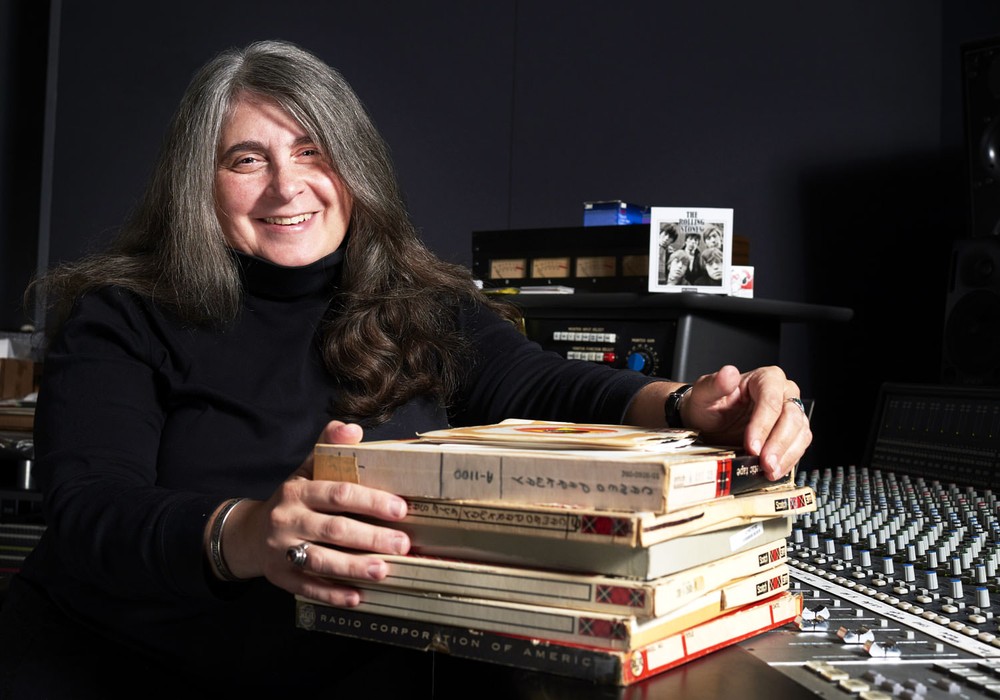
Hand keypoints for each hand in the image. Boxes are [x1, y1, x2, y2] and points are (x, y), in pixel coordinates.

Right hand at [206, 420, 409, 606]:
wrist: (249, 534)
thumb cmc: (291, 499)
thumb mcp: (305, 470)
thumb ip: (329, 448)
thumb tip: (352, 428)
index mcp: (297, 491)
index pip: (337, 494)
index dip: (370, 501)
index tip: (400, 509)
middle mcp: (287, 520)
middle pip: (334, 530)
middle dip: (371, 538)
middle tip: (403, 544)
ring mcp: (281, 550)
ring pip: (321, 561)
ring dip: (354, 568)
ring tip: (384, 571)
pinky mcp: (280, 577)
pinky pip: (307, 587)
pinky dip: (332, 594)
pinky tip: (357, 597)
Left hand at [682, 365, 810, 479]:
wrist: (708, 423)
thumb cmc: (707, 405)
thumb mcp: (703, 394)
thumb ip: (714, 384)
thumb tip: (728, 373)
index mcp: (765, 378)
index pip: (771, 400)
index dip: (763, 425)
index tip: (752, 445)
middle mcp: (783, 392)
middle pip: (791, 417)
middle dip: (778, 443)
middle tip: (764, 463)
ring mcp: (790, 413)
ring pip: (800, 432)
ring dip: (786, 455)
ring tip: (769, 471)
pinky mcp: (792, 432)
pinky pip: (799, 446)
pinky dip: (788, 461)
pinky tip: (774, 471)